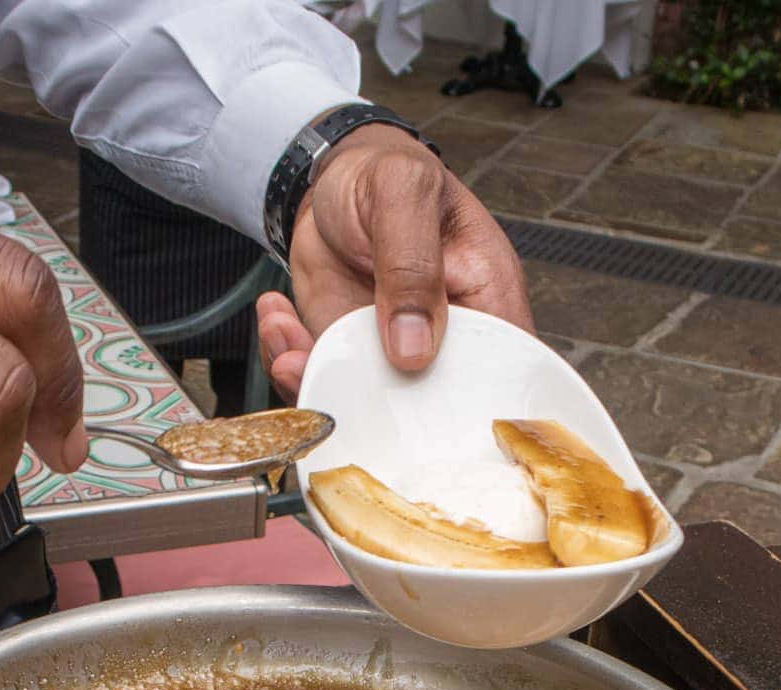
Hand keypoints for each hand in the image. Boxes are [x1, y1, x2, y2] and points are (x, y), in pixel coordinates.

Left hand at [255, 125, 530, 400]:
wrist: (333, 176)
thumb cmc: (386, 174)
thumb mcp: (403, 197)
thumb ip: (412, 266)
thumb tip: (415, 348)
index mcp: (486, 301)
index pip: (501, 374)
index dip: (474, 413)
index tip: (428, 425)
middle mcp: (445, 339)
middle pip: (432, 410)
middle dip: (376, 411)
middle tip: (330, 380)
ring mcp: (393, 351)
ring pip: (367, 403)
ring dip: (319, 382)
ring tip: (291, 347)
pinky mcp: (349, 351)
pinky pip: (323, 379)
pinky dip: (290, 361)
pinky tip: (279, 319)